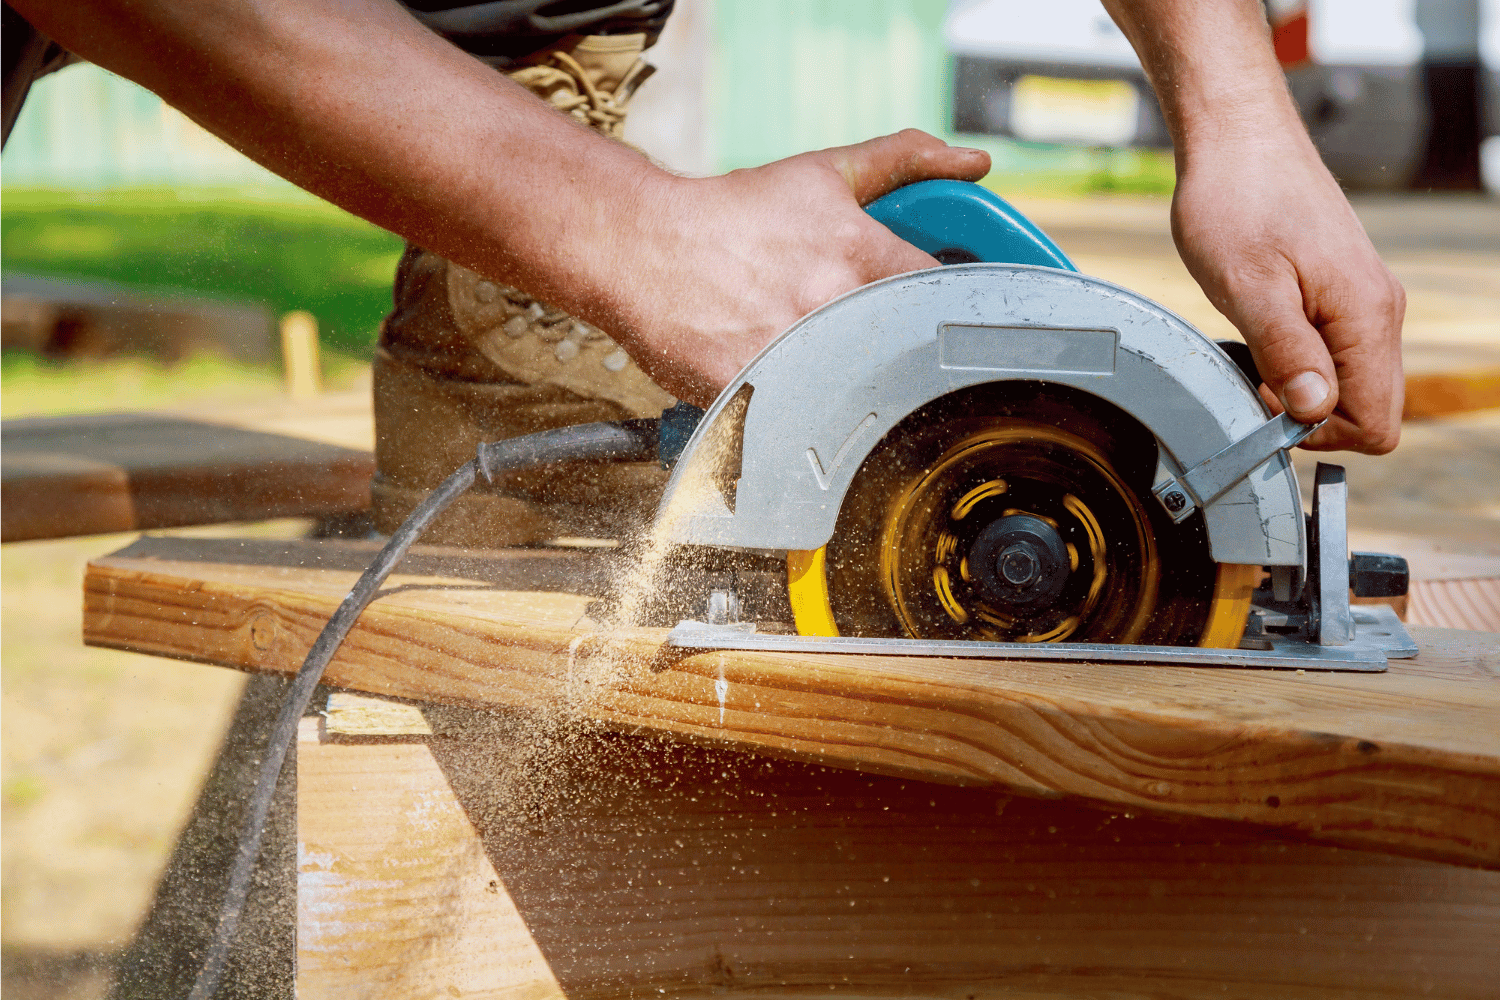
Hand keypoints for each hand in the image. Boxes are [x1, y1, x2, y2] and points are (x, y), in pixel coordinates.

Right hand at [603, 130, 989, 406]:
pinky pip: (801, 416)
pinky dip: (801, 407)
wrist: (643, 247)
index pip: (942, 294)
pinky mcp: (757, 393)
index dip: (943, 308)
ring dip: (849, 382)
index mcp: (860, 252)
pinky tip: (785, 385)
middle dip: (891, 349)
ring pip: (856, 390)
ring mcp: (795, 352)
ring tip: (818, 361)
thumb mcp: (822, 173)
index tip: (929, 315)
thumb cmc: (733, 214)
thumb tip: (974, 160)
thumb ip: (903, 160)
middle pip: (902, 350)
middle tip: (867, 344)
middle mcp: (833, 304)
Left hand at [1168, 111, 1404, 453]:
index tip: (1269, 404)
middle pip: (1371, 408)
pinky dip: (1298, 358)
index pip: (1376, 421)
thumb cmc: (1237, 200)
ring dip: (1301, 384)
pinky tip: (1262, 332)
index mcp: (1367, 314)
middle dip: (1312, 414)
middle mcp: (1380, 309)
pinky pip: (1336, 351)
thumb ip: (1287, 353)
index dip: (1319, 433)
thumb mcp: (1249, 288)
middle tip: (1256, 379)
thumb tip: (1315, 410)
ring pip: (1351, 380)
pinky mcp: (1342, 290)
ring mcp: (1364, 299)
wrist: (1238, 139)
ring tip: (1254, 348)